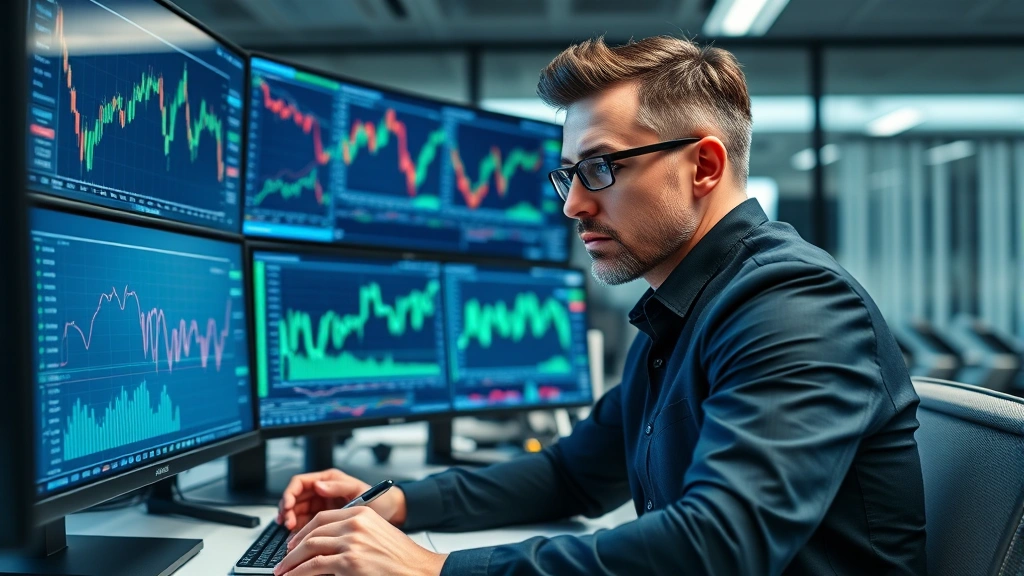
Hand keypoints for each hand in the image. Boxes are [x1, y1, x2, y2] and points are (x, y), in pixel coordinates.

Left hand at [273, 506, 446, 575]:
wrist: (419, 570)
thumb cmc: (402, 558)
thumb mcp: (377, 534)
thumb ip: (353, 532)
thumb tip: (327, 543)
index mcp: (361, 513)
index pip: (323, 517)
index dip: (304, 531)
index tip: (294, 542)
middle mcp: (355, 524)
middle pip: (313, 532)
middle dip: (293, 548)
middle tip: (285, 560)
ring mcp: (351, 543)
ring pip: (309, 548)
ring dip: (292, 562)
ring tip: (283, 572)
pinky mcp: (348, 562)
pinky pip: (314, 566)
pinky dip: (299, 573)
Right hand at [276, 468, 406, 530]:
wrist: (390, 514)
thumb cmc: (378, 499)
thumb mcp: (359, 490)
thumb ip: (339, 486)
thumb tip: (319, 485)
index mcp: (327, 480)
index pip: (299, 483)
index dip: (290, 493)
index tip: (289, 506)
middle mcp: (321, 492)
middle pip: (294, 499)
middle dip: (288, 510)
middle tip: (288, 523)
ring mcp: (321, 508)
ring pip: (297, 513)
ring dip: (291, 522)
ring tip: (291, 532)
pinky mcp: (324, 523)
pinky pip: (305, 526)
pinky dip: (299, 532)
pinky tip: (298, 539)